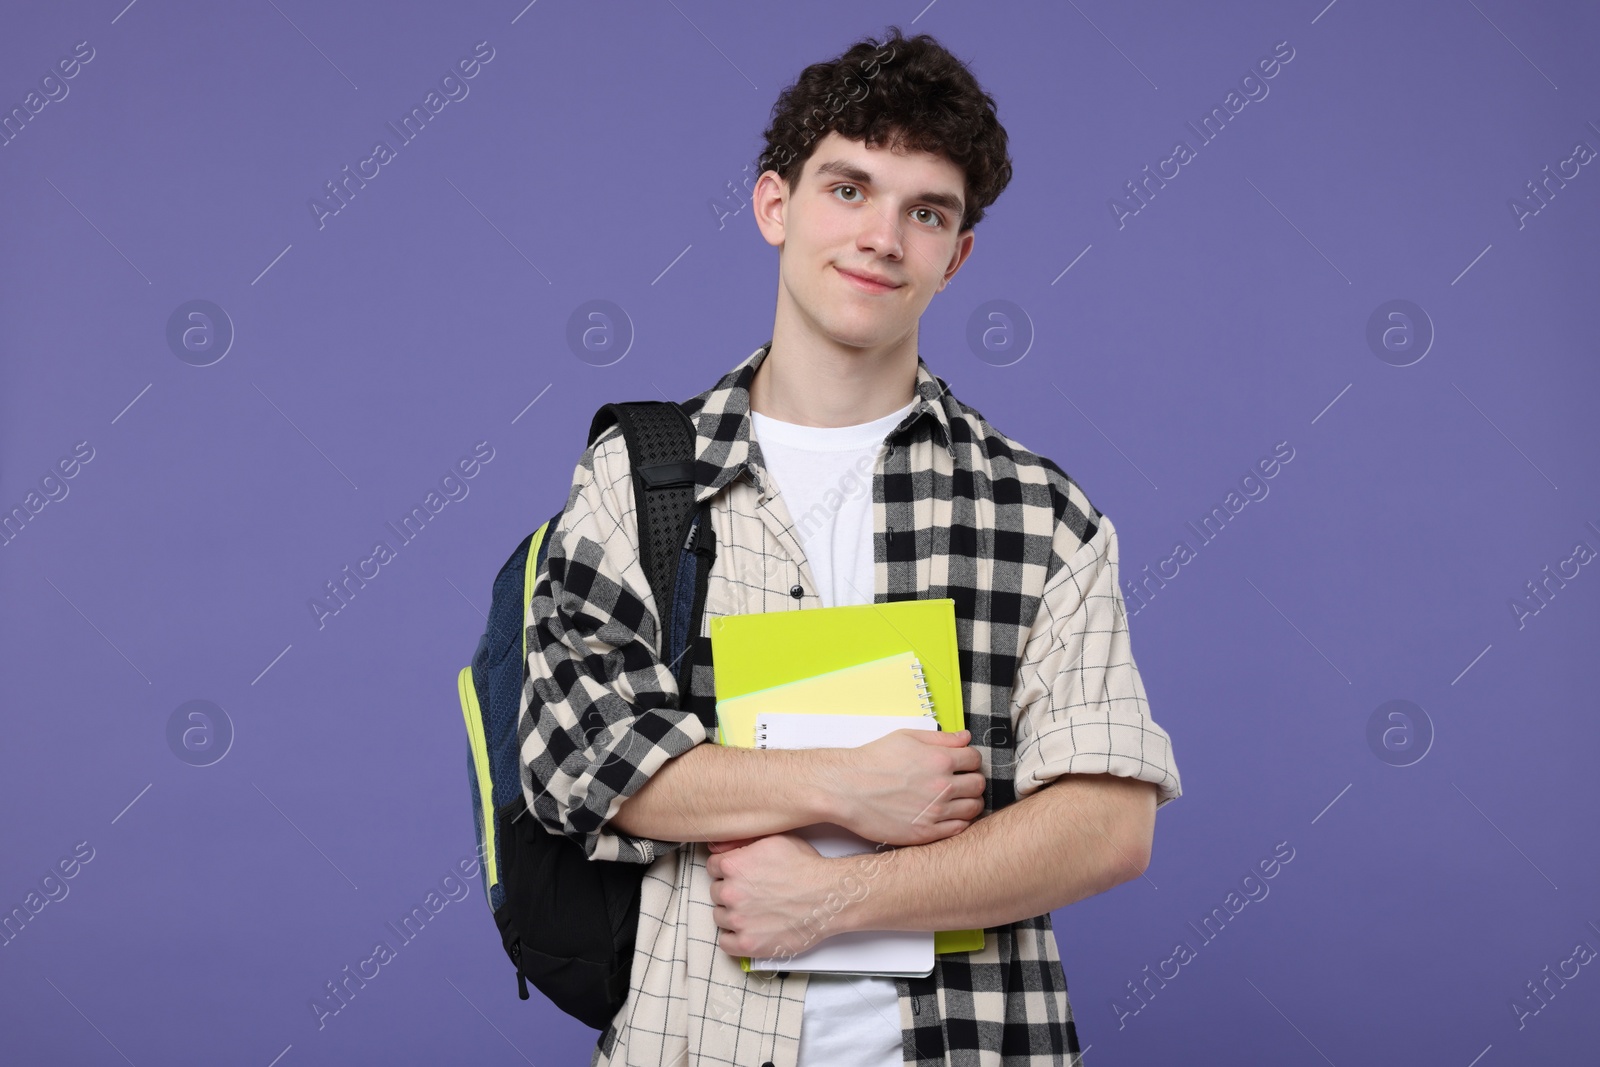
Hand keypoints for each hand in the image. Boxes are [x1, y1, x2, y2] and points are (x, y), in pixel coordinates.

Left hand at [706, 832, 836, 960]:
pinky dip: (734, 938)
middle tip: (751, 893)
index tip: (738, 875)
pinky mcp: (748, 943)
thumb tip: (719, 846)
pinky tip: (748, 930)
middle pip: (716, 892)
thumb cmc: (805, 867)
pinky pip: (725, 943)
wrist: (827, 896)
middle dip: (731, 892)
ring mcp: (738, 920)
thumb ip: (742, 842)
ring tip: (754, 912)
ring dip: (732, 915)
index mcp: (733, 865)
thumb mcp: (774, 840)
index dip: (727, 870)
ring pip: (720, 917)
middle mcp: (730, 892)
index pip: (713, 867)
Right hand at [828, 727, 984, 845]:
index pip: (975, 759)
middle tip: (961, 781)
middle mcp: (942, 786)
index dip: (970, 759)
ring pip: (974, 808)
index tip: (963, 763)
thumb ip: (940, 738)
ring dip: (970, 801)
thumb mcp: (906, 737)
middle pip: (979, 784)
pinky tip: (947, 814)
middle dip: (972, 779)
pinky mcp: (926, 832)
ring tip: (956, 799)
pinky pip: (959, 828)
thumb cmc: (873, 761)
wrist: (848, 789)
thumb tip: (965, 738)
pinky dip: (959, 820)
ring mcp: (936, 812)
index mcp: (940, 760)